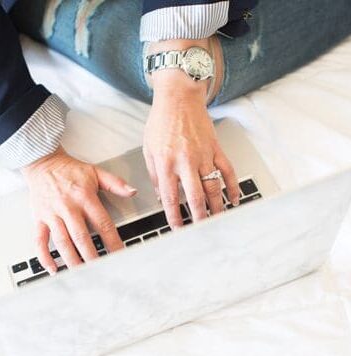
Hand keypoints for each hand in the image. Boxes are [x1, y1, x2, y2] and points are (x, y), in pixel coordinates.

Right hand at [21, 147, 136, 273]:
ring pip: (62, 242)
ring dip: (72, 259)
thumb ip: (115, 183)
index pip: (102, 223)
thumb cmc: (70, 170)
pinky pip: (40, 240)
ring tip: (82, 273)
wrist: (43, 163)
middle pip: (82, 237)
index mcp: (85, 197)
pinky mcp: (39, 219)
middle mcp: (68, 207)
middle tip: (101, 270)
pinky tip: (53, 268)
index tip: (120, 254)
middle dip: (92, 256)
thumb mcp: (96, 172)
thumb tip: (132, 191)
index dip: (112, 240)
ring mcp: (52, 214)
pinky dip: (44, 256)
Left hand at [143, 71, 239, 228]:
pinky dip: (233, 186)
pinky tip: (234, 198)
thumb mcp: (148, 149)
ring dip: (217, 207)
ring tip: (217, 220)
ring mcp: (203, 156)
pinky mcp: (215, 149)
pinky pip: (228, 171)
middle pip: (196, 197)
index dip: (174, 217)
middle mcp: (186, 162)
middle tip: (202, 231)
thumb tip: (161, 196)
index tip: (177, 229)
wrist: (179, 97)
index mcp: (166, 164)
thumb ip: (154, 175)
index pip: (171, 198)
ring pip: (214, 187)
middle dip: (199, 218)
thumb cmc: (161, 122)